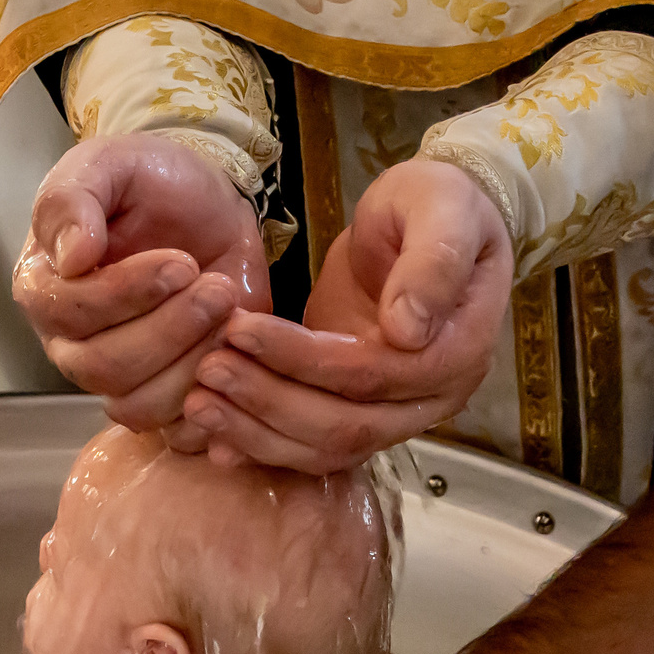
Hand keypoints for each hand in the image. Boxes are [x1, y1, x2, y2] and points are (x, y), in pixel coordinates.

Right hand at [14, 134, 269, 440]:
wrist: (204, 205)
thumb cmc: (149, 182)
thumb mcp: (109, 164)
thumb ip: (74, 199)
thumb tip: (71, 256)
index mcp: (45, 288)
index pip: (70, 314)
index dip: (127, 295)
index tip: (181, 262)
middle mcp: (72, 344)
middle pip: (104, 368)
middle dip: (169, 330)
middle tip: (216, 288)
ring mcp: (117, 377)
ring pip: (139, 406)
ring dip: (193, 364)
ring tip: (230, 310)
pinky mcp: (166, 397)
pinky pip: (176, 432)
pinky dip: (211, 409)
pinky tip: (237, 359)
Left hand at [184, 158, 512, 472]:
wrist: (436, 221)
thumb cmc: (441, 205)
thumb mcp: (445, 208)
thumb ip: (434, 262)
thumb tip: (408, 329)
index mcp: (456, 353)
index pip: (369, 373)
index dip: (301, 359)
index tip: (241, 328)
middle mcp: (431, 400)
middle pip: (343, 424)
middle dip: (268, 401)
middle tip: (207, 368)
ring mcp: (397, 415)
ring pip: (323, 447)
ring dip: (256, 431)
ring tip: (197, 402)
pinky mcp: (359, 413)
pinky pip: (311, 448)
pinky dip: (262, 446)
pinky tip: (214, 440)